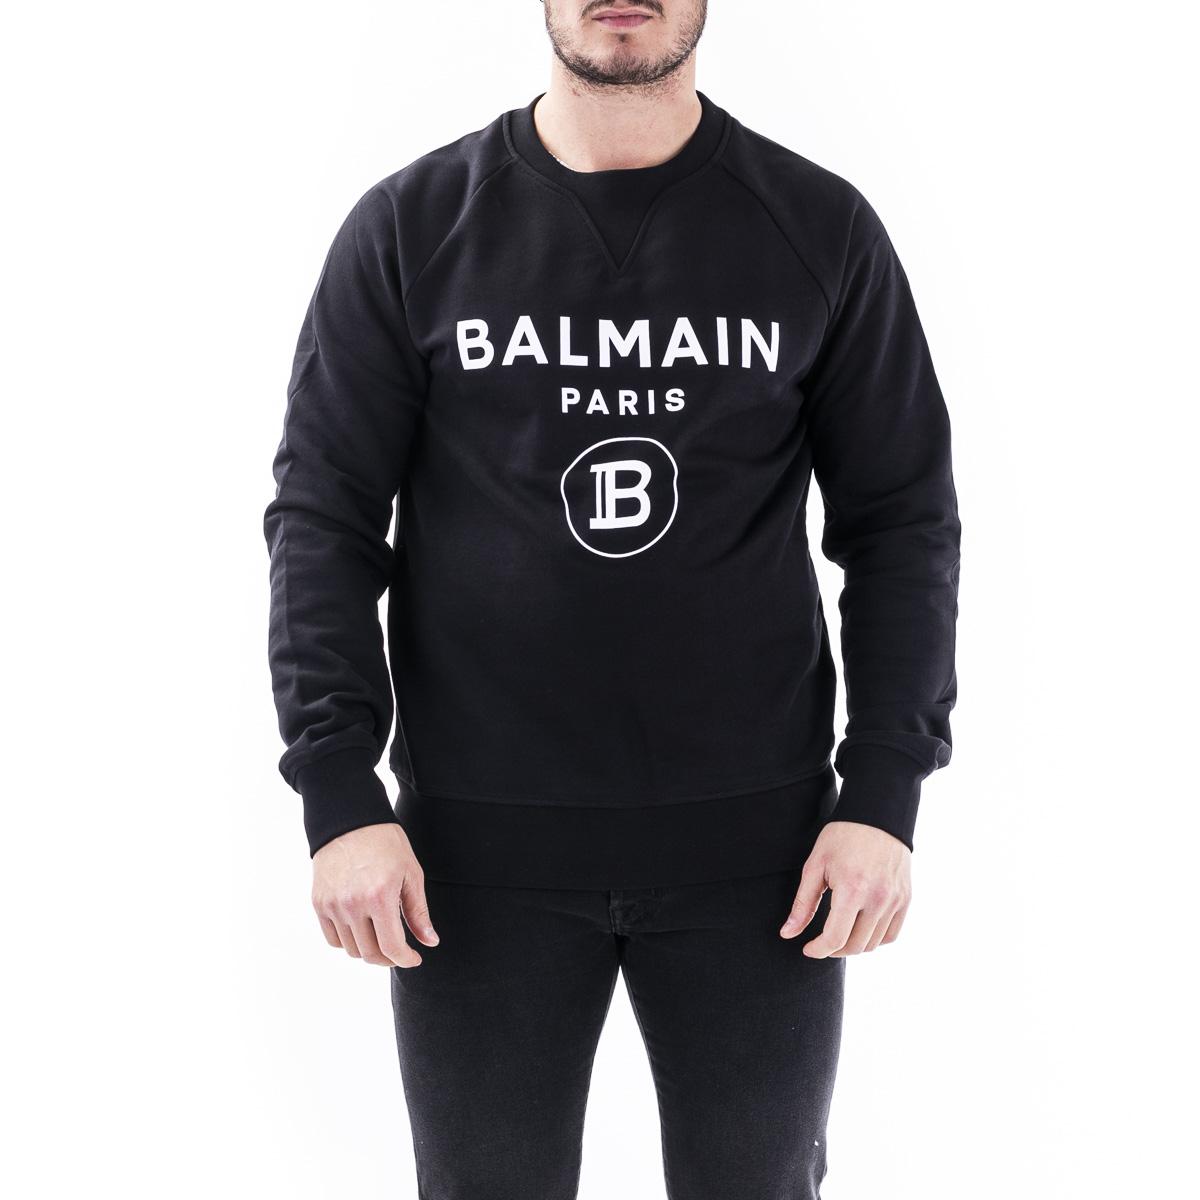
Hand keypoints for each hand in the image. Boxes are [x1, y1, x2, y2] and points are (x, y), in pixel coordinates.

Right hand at [311, 823, 438, 967]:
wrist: (350, 820)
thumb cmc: (386, 843)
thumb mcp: (411, 874)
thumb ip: (418, 912)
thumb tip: (430, 942)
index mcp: (380, 897)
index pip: (391, 947)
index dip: (405, 960)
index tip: (414, 959)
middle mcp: (353, 905)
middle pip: (369, 954)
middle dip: (388, 959)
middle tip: (399, 951)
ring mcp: (333, 905)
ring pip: (351, 949)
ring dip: (368, 951)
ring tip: (381, 937)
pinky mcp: (319, 903)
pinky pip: (333, 938)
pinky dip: (348, 941)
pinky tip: (362, 930)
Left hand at [779, 820, 911, 956]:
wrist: (877, 815)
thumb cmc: (841, 837)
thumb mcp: (815, 866)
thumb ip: (803, 903)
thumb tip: (787, 934)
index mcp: (852, 889)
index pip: (835, 938)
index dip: (818, 950)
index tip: (807, 949)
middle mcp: (877, 899)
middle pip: (855, 945)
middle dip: (834, 950)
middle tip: (821, 942)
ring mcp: (895, 900)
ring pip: (874, 944)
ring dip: (853, 945)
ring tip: (839, 934)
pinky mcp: (905, 899)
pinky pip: (891, 934)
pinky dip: (875, 939)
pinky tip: (860, 928)